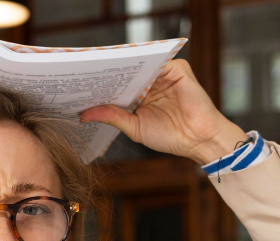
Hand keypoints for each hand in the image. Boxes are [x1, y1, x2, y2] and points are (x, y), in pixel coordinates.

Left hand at [79, 60, 247, 164]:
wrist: (198, 140)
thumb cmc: (170, 136)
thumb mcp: (134, 127)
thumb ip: (112, 116)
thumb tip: (84, 114)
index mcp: (140, 97)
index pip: (118, 86)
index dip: (102, 86)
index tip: (81, 87)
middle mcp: (151, 84)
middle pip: (127, 73)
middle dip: (109, 76)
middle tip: (85, 76)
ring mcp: (165, 75)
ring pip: (140, 66)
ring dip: (124, 68)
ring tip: (102, 71)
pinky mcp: (178, 70)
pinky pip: (157, 62)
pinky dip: (143, 65)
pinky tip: (129, 70)